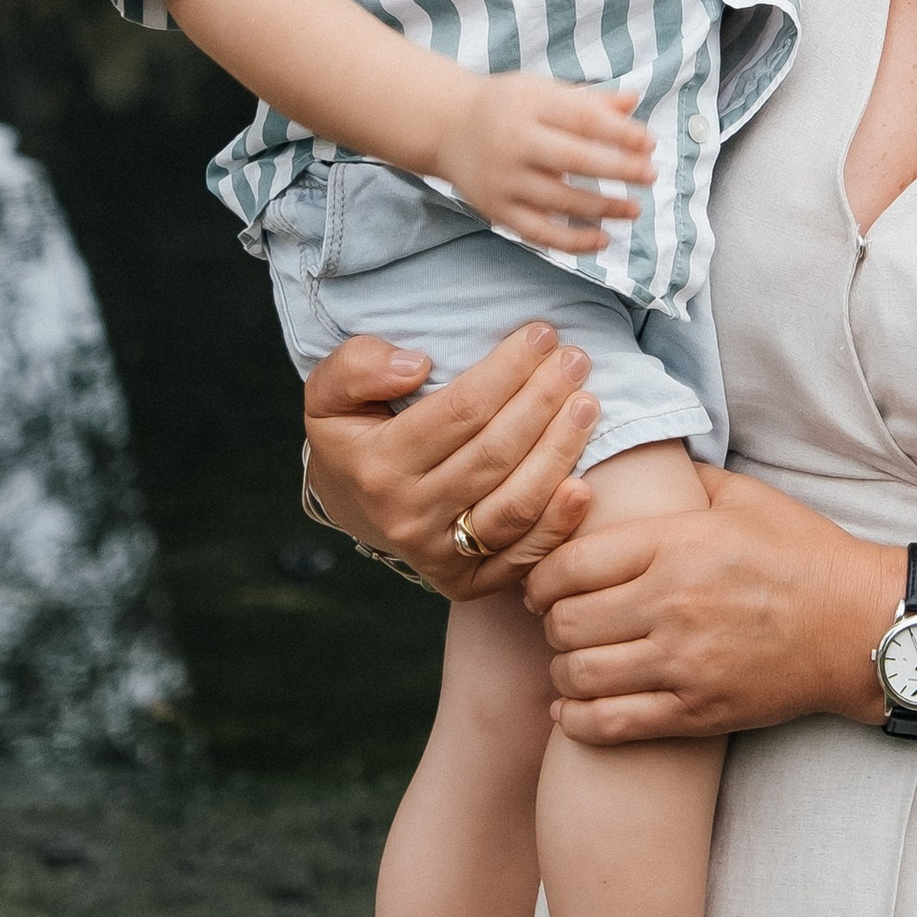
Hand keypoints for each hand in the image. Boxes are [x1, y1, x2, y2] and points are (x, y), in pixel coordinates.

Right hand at [302, 324, 601, 596]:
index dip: (507, 370)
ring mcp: (439, 555)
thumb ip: (356, 367)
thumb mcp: (329, 392)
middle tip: (575, 360)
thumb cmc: (353, 434)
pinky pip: (521, 556)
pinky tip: (583, 485)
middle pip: (494, 454)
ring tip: (587, 405)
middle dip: (543, 401)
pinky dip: (557, 525)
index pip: (459, 411)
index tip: (541, 335)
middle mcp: (408, 516)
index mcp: (378, 466)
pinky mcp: (467, 582)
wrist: (351, 503)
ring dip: (559, 453)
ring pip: (514, 505)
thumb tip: (415, 366)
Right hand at [443, 73, 658, 253]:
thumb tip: (633, 102)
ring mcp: (503, 179)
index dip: (620, 133)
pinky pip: (539, 232)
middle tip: (650, 176)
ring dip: (603, 208)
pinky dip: (572, 240)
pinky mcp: (496, 209)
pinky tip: (602, 239)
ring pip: (561, 200)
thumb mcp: (542, 90)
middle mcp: (514, 142)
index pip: (583, 119)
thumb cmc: (506, 105)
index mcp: (530, 105)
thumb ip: (587, 100)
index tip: (649, 143)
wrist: (446, 125)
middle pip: (575, 160)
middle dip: (619, 169)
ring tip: (634, 209)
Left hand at [527, 466, 899, 742]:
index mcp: (679, 545)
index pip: (570, 563)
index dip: (540, 576)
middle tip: (557, 620)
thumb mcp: (747, 498)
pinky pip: (612, 723)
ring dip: (561, 670)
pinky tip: (570, 709)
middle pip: (565, 621)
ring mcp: (685, 663)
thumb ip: (686, 479)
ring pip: (580, 674)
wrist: (862, 628)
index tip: (542, 583)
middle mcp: (674, 604)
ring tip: (569, 661)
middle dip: (548, 622)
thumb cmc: (805, 556)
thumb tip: (639, 457)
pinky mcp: (698, 711)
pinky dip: (577, 720)